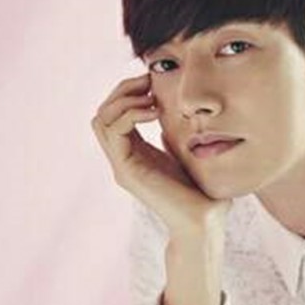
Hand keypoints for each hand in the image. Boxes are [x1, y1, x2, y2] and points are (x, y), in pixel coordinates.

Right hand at [91, 73, 232, 238]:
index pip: (114, 115)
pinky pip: (115, 131)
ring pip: (101, 120)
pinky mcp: (127, 171)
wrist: (204, 223)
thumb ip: (174, 140)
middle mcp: (123, 160)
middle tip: (148, 82)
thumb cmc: (202, 194)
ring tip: (150, 96)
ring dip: (124, 99)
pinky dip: (131, 114)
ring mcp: (122, 166)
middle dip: (122, 90)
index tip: (152, 81)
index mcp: (135, 155)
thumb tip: (173, 120)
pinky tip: (153, 111)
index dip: (129, 92)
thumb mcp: (186, 157)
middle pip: (102, 113)